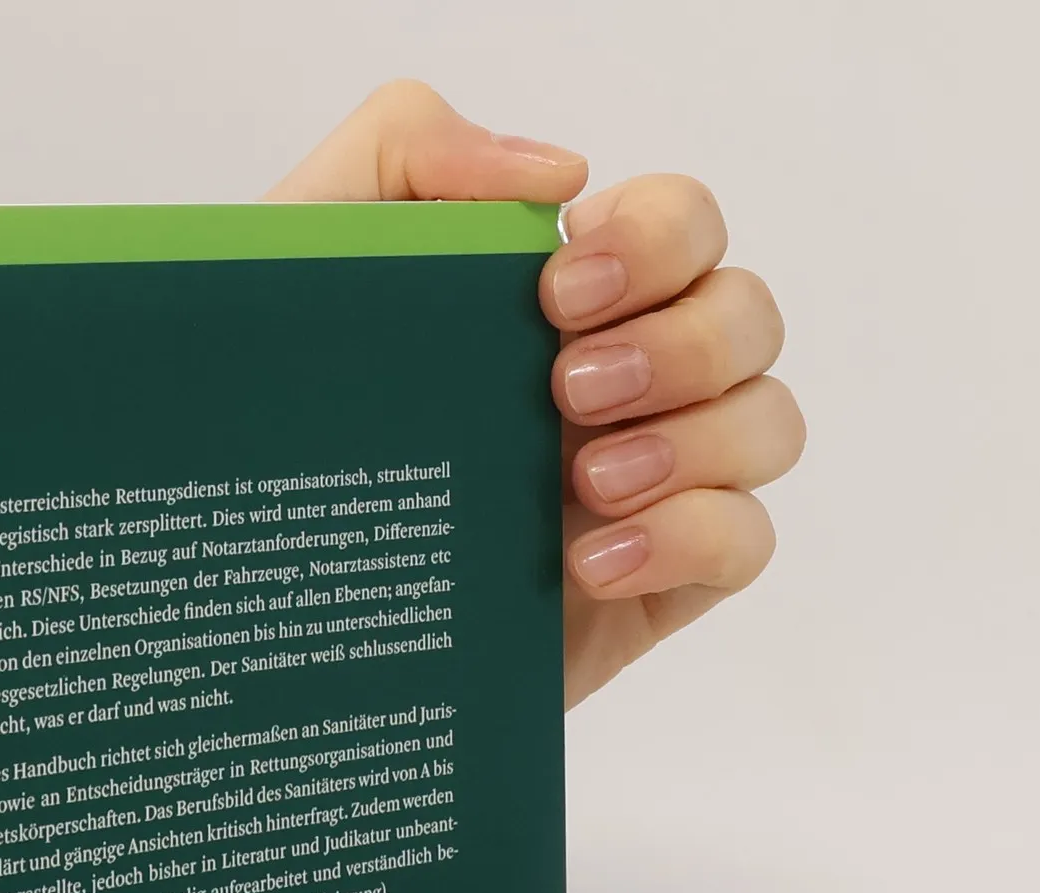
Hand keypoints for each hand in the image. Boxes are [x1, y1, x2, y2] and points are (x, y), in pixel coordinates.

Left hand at [269, 82, 803, 707]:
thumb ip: (405, 149)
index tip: (557, 289)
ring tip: (584, 483)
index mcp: (568, 298)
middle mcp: (629, 378)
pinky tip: (591, 562)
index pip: (683, 224)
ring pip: (768, 422)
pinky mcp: (655, 581)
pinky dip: (690, 538)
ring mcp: (651, 481)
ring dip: (696, 440)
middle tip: (567, 391)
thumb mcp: (309, 257)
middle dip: (679, 343)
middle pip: (747, 316)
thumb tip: (561, 170)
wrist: (271, 595)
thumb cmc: (292, 420)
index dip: (656, 240)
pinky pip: (746, 541)